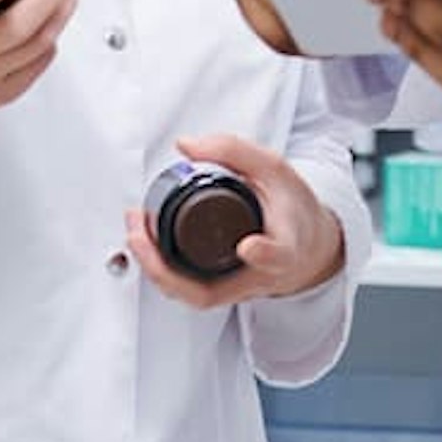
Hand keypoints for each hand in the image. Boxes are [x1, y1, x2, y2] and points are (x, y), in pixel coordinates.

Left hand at [120, 133, 347, 308]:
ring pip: (193, 296)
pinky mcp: (222, 292)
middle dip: (167, 269)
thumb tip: (186, 146)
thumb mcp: (275, 169)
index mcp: (287, 245)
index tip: (250, 246)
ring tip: (134, 233)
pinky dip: (160, 271)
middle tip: (140, 236)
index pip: (278, 254)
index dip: (264, 254)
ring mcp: (238, 289)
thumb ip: (234, 151)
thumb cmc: (291, 209)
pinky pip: (187, 291)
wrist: (306, 245)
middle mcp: (261, 276)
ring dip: (155, 269)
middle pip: (213, 290)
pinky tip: (143, 246)